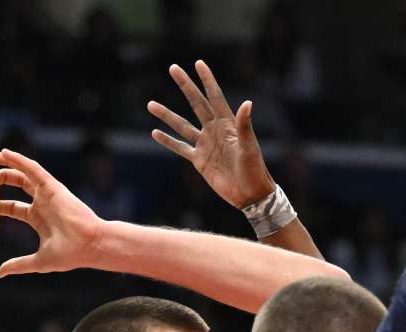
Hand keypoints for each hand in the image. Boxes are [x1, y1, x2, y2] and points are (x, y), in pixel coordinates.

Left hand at [0, 149, 102, 276]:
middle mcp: (43, 203)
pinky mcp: (52, 186)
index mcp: (39, 219)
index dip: (0, 205)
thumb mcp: (39, 260)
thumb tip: (1, 273)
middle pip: (18, 185)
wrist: (90, 245)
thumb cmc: (70, 254)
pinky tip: (4, 153)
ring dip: (7, 163)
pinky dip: (19, 159)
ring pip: (24, 172)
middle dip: (1, 179)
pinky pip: (33, 168)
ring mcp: (48, 194)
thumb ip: (19, 265)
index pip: (15, 208)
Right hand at [147, 60, 275, 208]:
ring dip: (167, 115)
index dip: (207, 80)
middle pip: (196, 103)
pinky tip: (155, 133)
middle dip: (185, 86)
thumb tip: (247, 102)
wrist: (250, 194)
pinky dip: (168, 141)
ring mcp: (205, 145)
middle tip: (173, 68)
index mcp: (228, 124)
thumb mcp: (249, 147)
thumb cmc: (255, 170)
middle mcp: (214, 130)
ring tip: (150, 104)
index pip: (215, 97)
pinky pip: (180, 148)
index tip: (198, 63)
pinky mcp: (199, 161)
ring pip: (182, 126)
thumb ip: (244, 126)